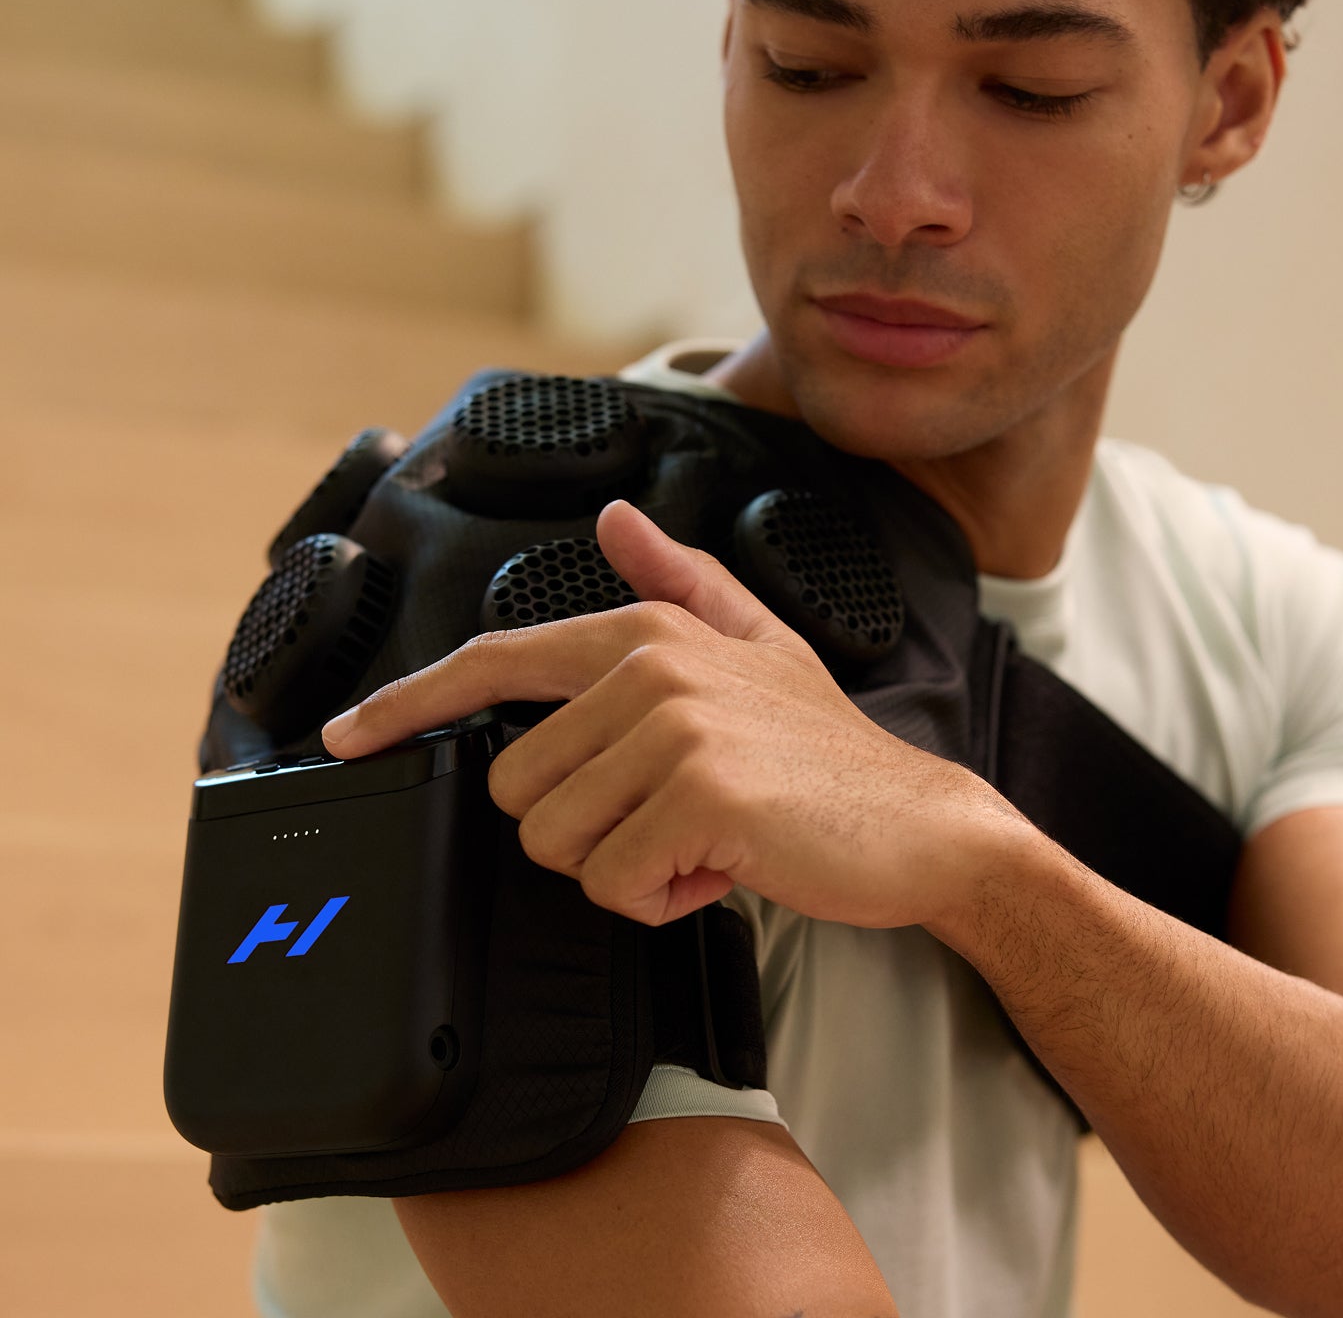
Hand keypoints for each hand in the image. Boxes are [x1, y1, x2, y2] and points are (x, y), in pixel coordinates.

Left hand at [322, 500, 1004, 928]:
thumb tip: (617, 519)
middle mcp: (651, 667)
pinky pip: (613, 885)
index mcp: (645, 633)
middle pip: (517, 788)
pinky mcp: (700, 794)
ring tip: (698, 840)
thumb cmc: (825, 748)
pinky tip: (720, 869)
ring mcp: (675, 727)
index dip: (405, 702)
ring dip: (624, 867)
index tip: (346, 735)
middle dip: (585, 827)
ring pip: (556, 843)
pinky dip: (662, 900)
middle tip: (671, 816)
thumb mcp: (755, 645)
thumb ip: (679, 580)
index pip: (494, 663)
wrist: (919, 821)